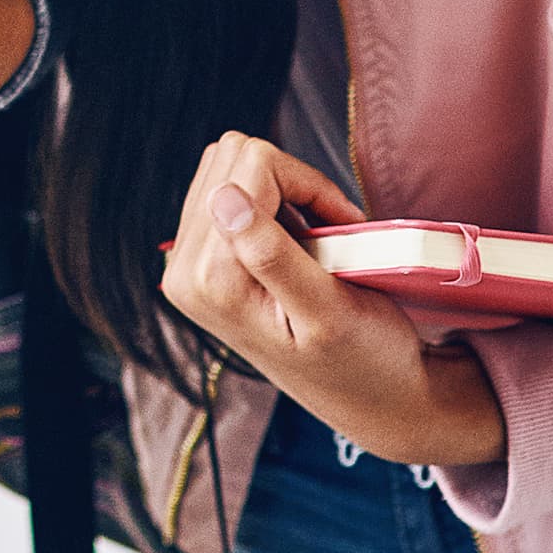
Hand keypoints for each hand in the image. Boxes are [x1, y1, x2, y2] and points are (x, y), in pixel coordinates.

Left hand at [158, 132, 508, 467]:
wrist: (368, 396)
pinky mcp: (201, 260)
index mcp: (208, 280)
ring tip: (313, 243)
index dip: (309, 184)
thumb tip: (223, 197)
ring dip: (282, 191)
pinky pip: (230, 190)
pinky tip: (296, 245)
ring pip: (229, 164)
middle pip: (233, 156)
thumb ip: (270, 254)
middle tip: (329, 234)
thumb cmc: (364, 359)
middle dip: (292, 183)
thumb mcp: (328, 310)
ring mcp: (188, 264)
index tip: (342, 225)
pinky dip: (273, 203)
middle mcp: (183, 270)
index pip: (252, 165)